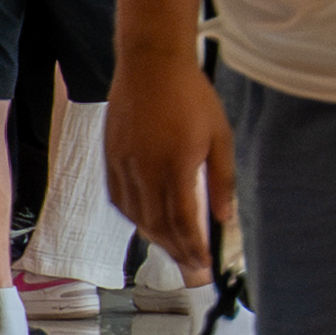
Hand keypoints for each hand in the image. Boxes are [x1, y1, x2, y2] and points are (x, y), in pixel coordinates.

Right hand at [105, 51, 230, 276]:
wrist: (150, 67)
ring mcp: (123, 167)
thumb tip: (224, 216)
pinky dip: (134, 218)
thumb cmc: (190, 96)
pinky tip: (147, 223)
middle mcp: (145, 172)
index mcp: (175, 167)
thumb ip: (222, 180)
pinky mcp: (111, 160)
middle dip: (176, 251)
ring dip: (155, 238)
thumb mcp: (220, 136)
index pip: (183, 222)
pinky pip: (120, 200)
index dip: (193, 248)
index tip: (204, 265)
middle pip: (158, 226)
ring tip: (174, 250)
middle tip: (191, 267)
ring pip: (137, 217)